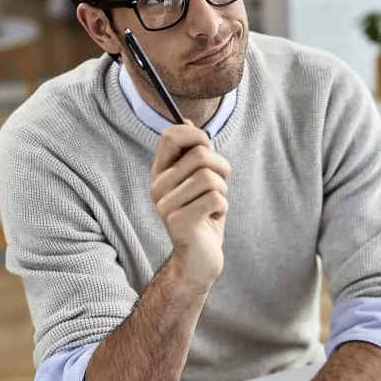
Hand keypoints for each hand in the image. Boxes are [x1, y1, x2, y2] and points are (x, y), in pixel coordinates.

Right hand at [150, 124, 231, 285]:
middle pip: (200, 155)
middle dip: (221, 167)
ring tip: (215, 204)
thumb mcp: (199, 181)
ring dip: (223, 190)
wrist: (199, 258)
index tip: (208, 147)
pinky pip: (215, 198)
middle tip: (220, 185)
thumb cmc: (203, 215)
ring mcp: (166, 206)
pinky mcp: (179, 222)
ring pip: (210, 178)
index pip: (170, 136)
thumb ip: (194, 155)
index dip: (196, 135)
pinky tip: (213, 217)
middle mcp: (158, 187)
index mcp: (160, 173)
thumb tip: (187, 122)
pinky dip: (223, 207)